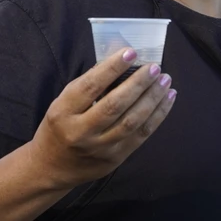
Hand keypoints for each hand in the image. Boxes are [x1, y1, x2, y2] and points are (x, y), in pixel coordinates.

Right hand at [31, 48, 175, 188]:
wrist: (52, 167)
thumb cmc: (60, 127)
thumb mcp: (63, 103)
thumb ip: (89, 85)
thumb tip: (120, 60)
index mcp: (63, 112)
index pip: (90, 87)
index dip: (112, 68)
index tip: (131, 52)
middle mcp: (81, 131)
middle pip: (114, 105)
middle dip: (138, 84)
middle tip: (154, 67)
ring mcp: (100, 147)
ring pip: (132, 121)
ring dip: (152, 98)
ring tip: (165, 81)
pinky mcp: (116, 158)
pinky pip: (142, 135)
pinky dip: (158, 115)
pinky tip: (168, 98)